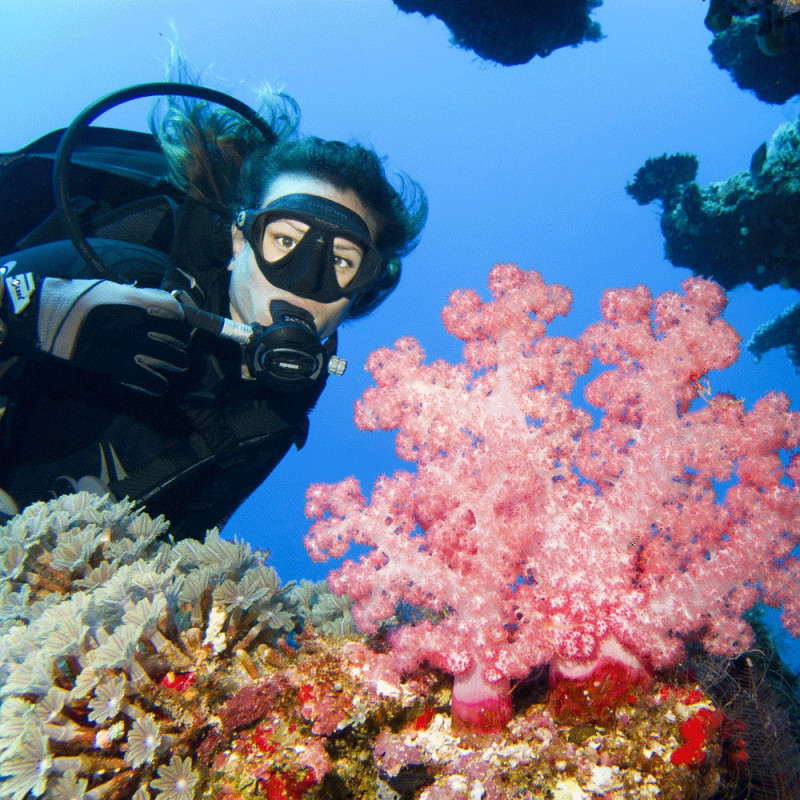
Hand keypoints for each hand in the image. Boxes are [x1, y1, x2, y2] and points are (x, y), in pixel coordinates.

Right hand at [37, 279, 190, 394]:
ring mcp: (129, 345)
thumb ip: (135, 296)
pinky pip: (151, 381)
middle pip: (178, 335)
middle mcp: (138, 322)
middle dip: (182, 342)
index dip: (180, 318)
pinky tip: (158, 385)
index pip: (175, 309)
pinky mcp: (117, 366)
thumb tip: (158, 302)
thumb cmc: (74, 299)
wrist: (44, 316)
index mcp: (136, 301)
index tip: (178, 324)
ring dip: (177, 363)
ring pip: (172, 359)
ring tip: (176, 365)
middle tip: (178, 347)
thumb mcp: (108, 288)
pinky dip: (158, 385)